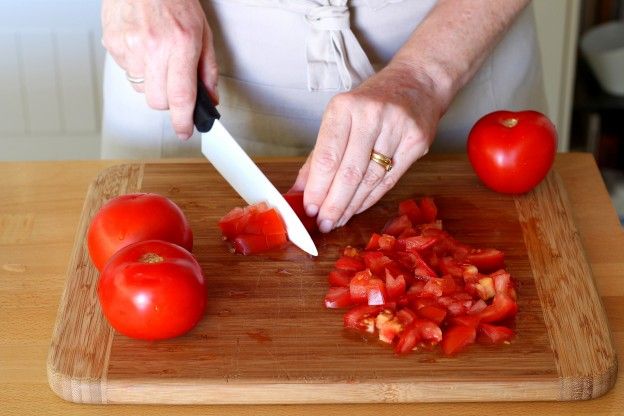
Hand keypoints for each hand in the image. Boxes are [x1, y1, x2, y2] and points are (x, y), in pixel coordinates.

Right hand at [101, 0, 217, 138]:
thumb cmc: (175, 0)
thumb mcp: (203, 33)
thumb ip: (208, 70)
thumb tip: (210, 98)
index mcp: (180, 44)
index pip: (181, 97)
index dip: (183, 121)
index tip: (185, 131)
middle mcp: (153, 48)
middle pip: (158, 101)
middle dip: (168, 101)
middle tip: (174, 82)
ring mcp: (130, 47)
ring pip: (142, 89)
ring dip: (152, 82)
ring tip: (157, 56)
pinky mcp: (113, 44)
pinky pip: (127, 72)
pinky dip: (137, 67)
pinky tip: (143, 47)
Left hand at [291, 63, 444, 232]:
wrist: (418, 82)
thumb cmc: (372, 102)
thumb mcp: (341, 118)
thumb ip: (320, 155)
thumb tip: (299, 190)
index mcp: (345, 107)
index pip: (327, 157)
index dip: (317, 188)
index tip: (309, 209)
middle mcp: (371, 115)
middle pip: (349, 172)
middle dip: (334, 204)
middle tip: (324, 223)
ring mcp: (397, 128)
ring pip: (370, 180)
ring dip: (351, 205)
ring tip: (338, 220)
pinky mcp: (417, 142)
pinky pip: (389, 180)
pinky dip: (370, 198)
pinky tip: (357, 208)